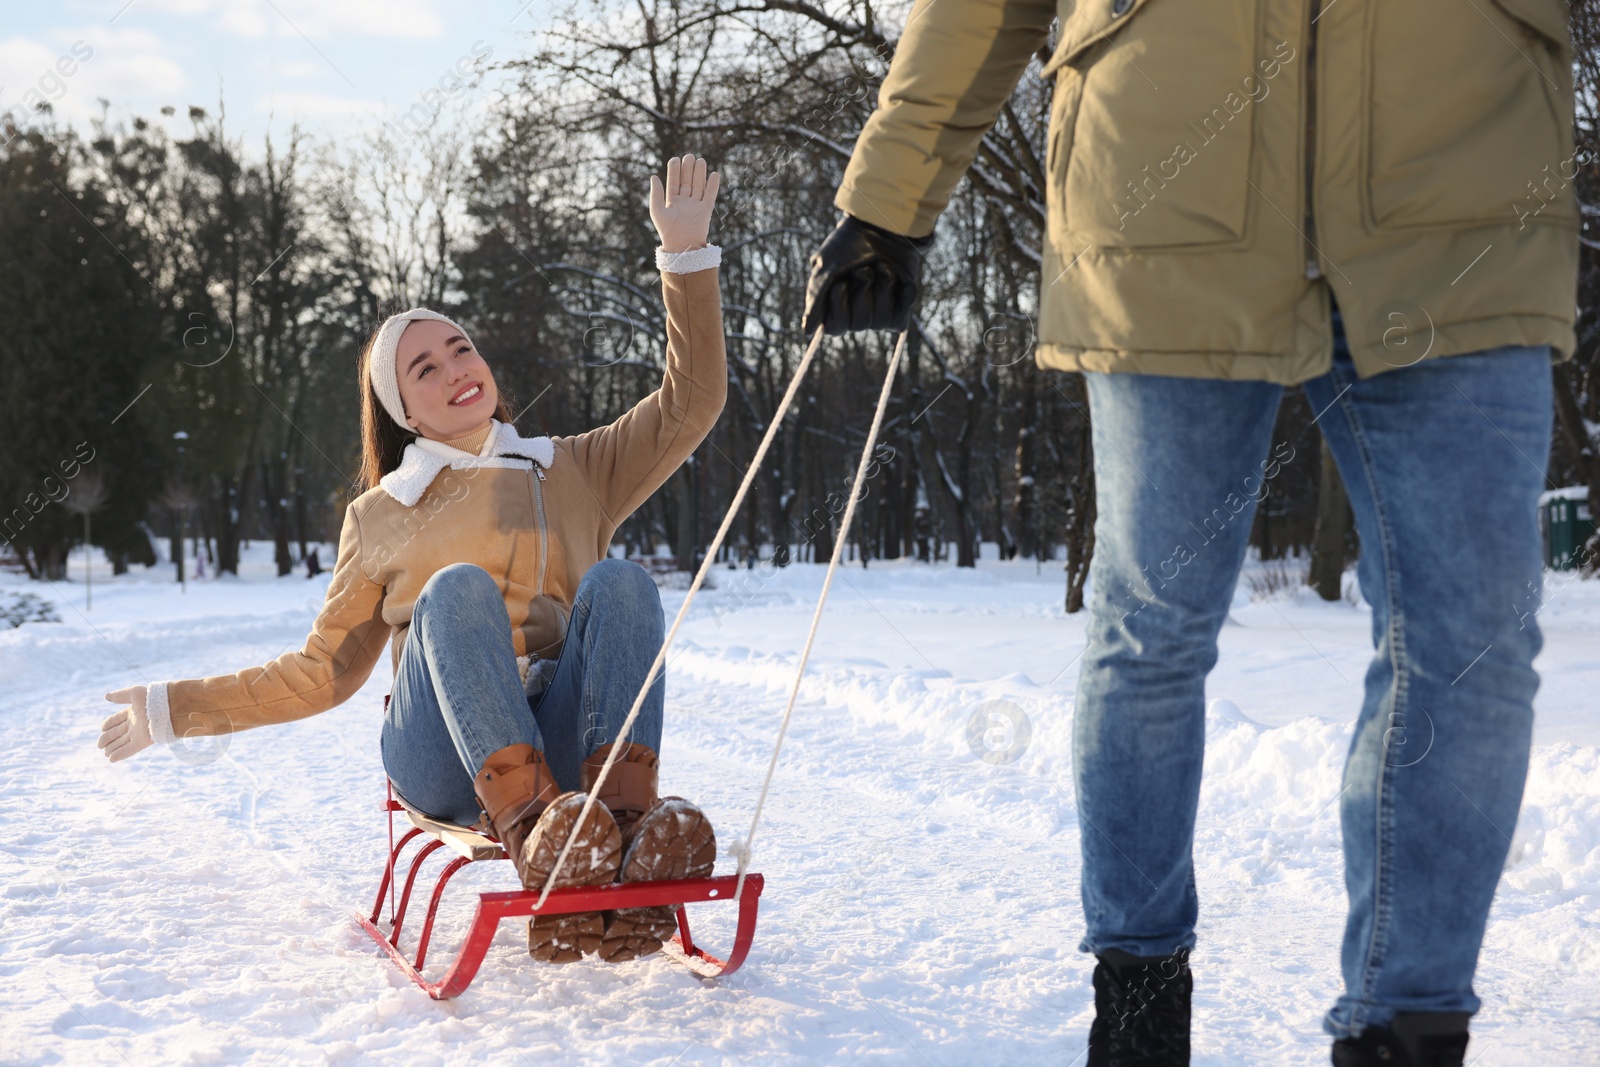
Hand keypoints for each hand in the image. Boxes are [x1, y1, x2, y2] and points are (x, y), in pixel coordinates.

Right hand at [100, 686, 153, 762]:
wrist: (168, 709)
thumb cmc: (152, 699)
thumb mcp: (134, 694)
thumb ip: (120, 696)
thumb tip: (106, 696)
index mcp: (132, 712)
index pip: (116, 720)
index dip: (108, 724)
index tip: (102, 728)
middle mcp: (135, 724)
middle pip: (117, 733)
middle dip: (107, 738)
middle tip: (99, 745)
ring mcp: (138, 734)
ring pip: (122, 742)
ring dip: (113, 748)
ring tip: (104, 752)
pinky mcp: (143, 742)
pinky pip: (129, 749)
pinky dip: (120, 754)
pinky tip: (111, 759)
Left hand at [650, 153, 720, 253]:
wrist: (681, 246)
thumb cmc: (667, 231)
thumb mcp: (657, 210)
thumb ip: (656, 194)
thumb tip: (654, 176)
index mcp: (672, 201)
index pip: (674, 181)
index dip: (674, 170)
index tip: (675, 159)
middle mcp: (684, 202)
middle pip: (687, 181)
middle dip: (688, 168)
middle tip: (689, 156)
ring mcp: (695, 205)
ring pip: (699, 186)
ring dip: (700, 173)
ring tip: (700, 160)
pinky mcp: (705, 211)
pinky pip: (710, 196)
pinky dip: (713, 186)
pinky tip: (714, 174)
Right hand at [803, 214, 933, 335]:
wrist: (886, 224)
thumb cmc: (850, 243)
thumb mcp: (826, 266)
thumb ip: (816, 300)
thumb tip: (806, 331)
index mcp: (834, 304)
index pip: (834, 327)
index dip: (838, 307)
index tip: (840, 283)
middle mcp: (855, 311)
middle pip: (858, 325)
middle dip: (862, 291)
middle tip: (864, 268)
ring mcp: (878, 310)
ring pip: (880, 322)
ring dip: (882, 288)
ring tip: (883, 266)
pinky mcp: (900, 307)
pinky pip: (899, 321)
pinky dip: (903, 298)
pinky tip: (903, 282)